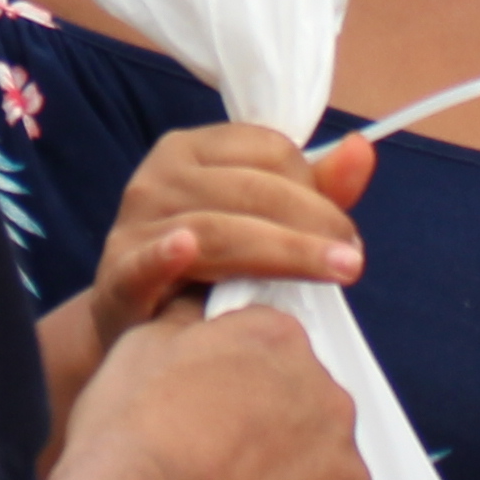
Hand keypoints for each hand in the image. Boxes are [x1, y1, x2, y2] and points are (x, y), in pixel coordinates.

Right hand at [68, 295, 375, 479]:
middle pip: (312, 422)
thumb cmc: (126, 447)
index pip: (279, 358)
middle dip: (274, 448)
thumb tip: (195, 310)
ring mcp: (346, 479)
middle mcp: (329, 402)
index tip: (213, 421)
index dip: (241, 394)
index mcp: (279, 345)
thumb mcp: (138, 348)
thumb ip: (186, 325)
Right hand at [87, 126, 370, 340]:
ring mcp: (133, 226)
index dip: (316, 187)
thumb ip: (314, 188)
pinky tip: (185, 250)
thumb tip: (362, 149)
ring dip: (286, 251)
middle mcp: (157, 177)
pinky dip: (165, 255)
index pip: (269, 150)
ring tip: (335, 272)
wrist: (139, 330)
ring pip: (220, 230)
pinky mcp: (117, 278)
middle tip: (353, 261)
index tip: (343, 232)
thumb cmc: (209, 269)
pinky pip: (144, 263)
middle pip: (253, 190)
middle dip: (313, 223)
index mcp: (191, 150)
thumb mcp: (260, 221)